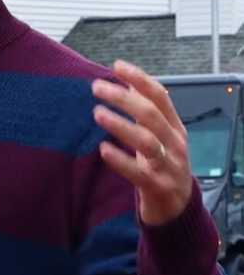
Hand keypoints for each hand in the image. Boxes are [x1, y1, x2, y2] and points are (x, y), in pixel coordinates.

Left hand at [91, 60, 192, 225]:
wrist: (178, 208)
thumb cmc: (163, 165)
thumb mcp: (160, 136)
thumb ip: (147, 113)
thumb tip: (128, 84)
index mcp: (175, 127)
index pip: (160, 96)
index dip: (140, 79)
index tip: (117, 66)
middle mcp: (174, 143)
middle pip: (151, 114)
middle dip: (123, 98)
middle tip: (97, 88)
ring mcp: (168, 165)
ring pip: (146, 141)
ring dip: (121, 125)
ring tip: (97, 113)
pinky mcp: (157, 186)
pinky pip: (138, 172)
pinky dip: (120, 160)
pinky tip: (103, 149)